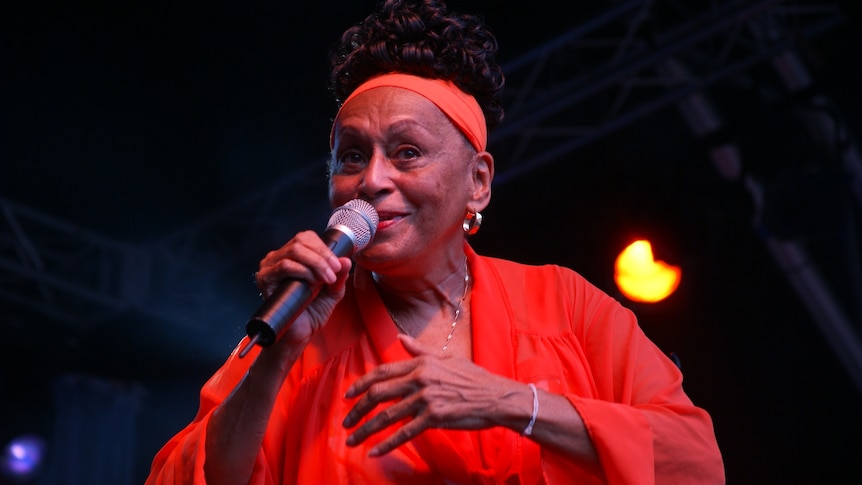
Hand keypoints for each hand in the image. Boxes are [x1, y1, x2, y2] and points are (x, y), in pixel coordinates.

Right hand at [255, 230, 352, 344]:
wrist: (300, 334)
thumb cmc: (312, 312)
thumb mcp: (333, 291)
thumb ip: (339, 275)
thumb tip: (346, 260)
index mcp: (293, 256)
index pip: (306, 238)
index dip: (324, 248)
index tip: (338, 265)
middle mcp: (279, 258)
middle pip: (300, 241)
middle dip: (322, 256)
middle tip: (333, 273)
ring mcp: (270, 267)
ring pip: (294, 251)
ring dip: (315, 264)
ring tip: (325, 280)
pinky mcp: (265, 279)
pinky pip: (284, 265)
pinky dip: (302, 271)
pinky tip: (311, 283)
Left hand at [342, 334, 519, 455]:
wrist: (496, 397)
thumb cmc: (473, 377)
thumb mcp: (446, 357)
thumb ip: (420, 350)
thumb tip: (401, 338)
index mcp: (420, 363)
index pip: (381, 372)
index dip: (361, 384)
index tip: (348, 395)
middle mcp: (420, 379)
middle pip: (378, 394)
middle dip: (357, 409)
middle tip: (345, 421)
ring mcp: (426, 399)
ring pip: (387, 416)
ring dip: (365, 430)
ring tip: (351, 439)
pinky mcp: (434, 418)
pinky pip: (404, 433)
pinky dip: (386, 444)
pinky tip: (373, 452)